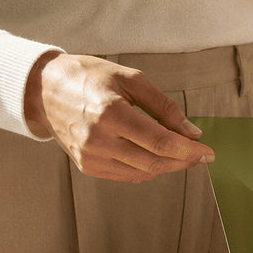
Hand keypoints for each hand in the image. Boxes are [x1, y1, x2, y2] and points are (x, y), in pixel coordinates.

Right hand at [25, 53, 213, 182]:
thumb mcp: (130, 79)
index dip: (189, 151)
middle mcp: (98, 140)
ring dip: (167, 166)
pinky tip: (156, 157)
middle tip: (200, 155)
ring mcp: (90, 157)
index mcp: (111, 114)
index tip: (208, 152)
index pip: (161, 143)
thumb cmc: (87, 77)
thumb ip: (163, 107)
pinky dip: (147, 169)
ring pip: (143, 172)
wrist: (44, 89)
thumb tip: (191, 132)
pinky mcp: (86, 166)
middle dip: (183, 161)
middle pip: (154, 162)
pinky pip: (126, 175)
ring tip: (180, 154)